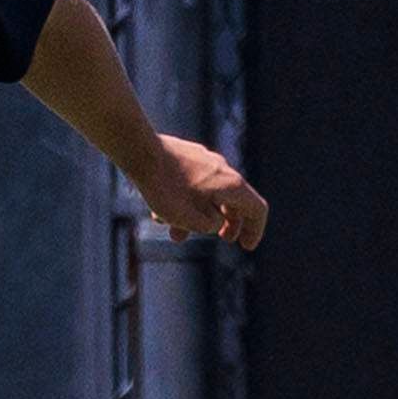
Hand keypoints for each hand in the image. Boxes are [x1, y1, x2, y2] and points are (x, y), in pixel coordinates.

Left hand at [135, 133, 267, 249]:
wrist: (140, 151)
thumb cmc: (164, 187)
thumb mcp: (189, 218)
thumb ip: (210, 225)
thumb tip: (215, 223)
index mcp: (232, 185)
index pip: (257, 209)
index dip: (255, 230)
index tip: (246, 246)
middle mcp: (223, 170)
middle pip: (235, 200)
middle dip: (229, 223)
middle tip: (223, 238)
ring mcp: (204, 161)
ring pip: (208, 194)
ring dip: (197, 216)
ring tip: (177, 235)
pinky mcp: (185, 157)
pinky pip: (191, 184)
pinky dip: (182, 203)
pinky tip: (158, 216)